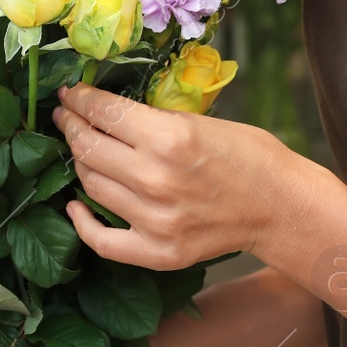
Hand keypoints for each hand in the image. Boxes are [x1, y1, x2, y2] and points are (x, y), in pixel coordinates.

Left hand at [50, 81, 291, 270]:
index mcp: (168, 138)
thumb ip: (151, 120)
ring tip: (82, 151)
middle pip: (88, 147)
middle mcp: (154, 179)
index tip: (69, 95)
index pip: (103, 112)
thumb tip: (106, 112)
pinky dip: (82, 221)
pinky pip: (101, 240)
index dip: (78, 100)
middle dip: (70, 126)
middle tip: (66, 117)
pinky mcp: (158, 251)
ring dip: (80, 164)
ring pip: (91, 185)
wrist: (280, 207)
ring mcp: (154, 220)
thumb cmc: (247, 156)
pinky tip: (76, 204)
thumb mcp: (199, 121)